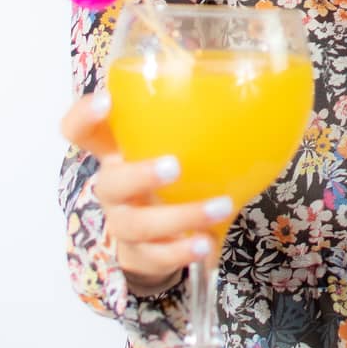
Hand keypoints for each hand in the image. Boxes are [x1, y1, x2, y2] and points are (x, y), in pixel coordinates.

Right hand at [60, 92, 231, 298]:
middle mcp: (114, 185)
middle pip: (108, 182)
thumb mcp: (176, 144)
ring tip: (219, 207)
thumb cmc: (174, 175)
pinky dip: (182, 251)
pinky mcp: (139, 254)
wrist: (162, 234)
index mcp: (117, 150)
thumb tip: (266, 92)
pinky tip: (208, 243)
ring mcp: (123, 223)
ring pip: (136, 224)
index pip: (81, 129)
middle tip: (175, 166)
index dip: (84, 115)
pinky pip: (156, 256)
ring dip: (179, 216)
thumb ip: (199, 119)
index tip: (106, 100)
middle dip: (140, 174)